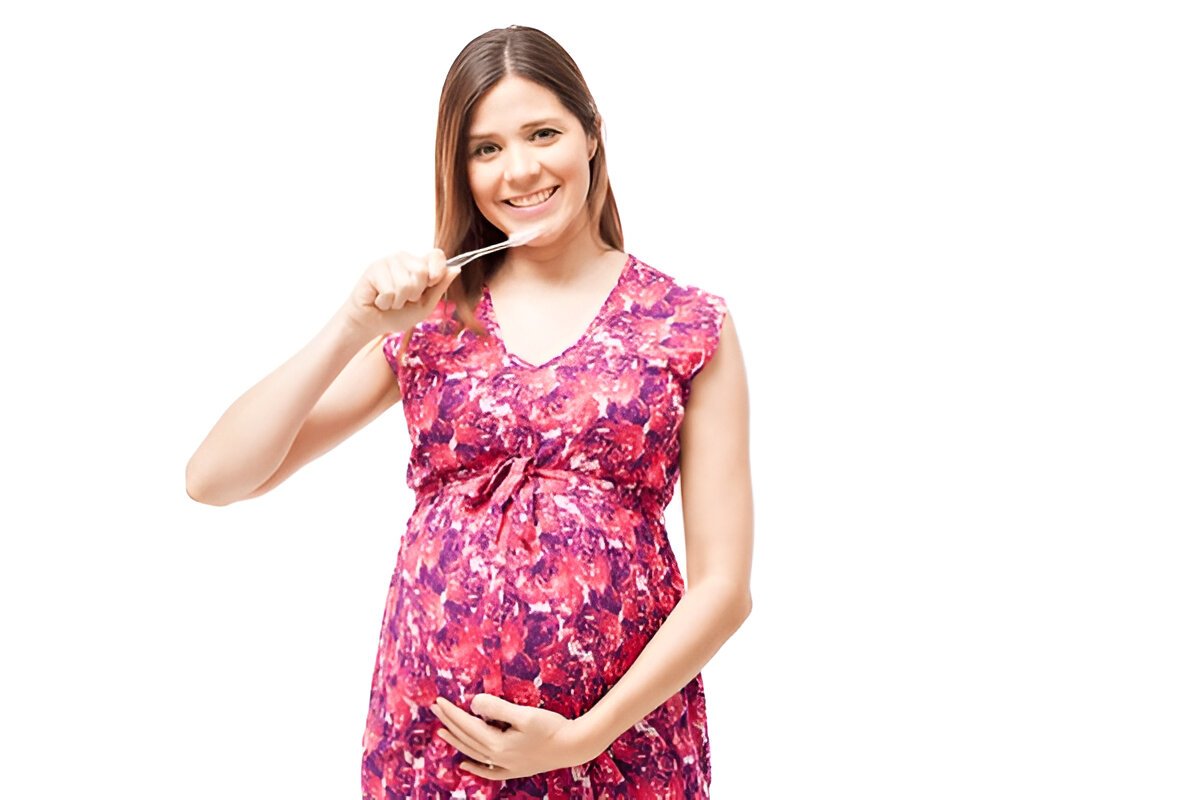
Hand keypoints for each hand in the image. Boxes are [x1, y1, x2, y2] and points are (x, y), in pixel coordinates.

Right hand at [339, 248, 457, 338]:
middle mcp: (405, 259)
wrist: (372, 323)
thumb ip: (439, 287)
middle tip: (403, 299)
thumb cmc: (398, 314)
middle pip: (422, 272)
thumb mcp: (425, 305)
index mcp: (420, 265)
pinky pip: (389, 290)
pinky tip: (380, 300)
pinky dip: (386, 302)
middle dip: (414, 294)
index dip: (438, 269)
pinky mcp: (374, 269)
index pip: (436, 255)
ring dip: (398, 301)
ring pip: (405, 283)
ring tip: (390, 300)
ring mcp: (389, 261)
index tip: (432, 283)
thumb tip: (456, 268)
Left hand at [429, 693, 601, 780]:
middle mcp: (497, 758)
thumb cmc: (551, 727)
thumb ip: (497, 708)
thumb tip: (473, 703)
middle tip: (435, 709)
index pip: (467, 725)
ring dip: (456, 742)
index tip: (438, 701)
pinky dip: (474, 767)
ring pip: (473, 754)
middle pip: (466, 739)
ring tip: (442, 732)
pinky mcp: (514, 770)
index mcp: (497, 744)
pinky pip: (487, 771)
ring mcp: (505, 766)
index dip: (452, 712)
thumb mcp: (524, 714)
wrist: (574, 747)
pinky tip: (464, 764)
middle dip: (449, 723)